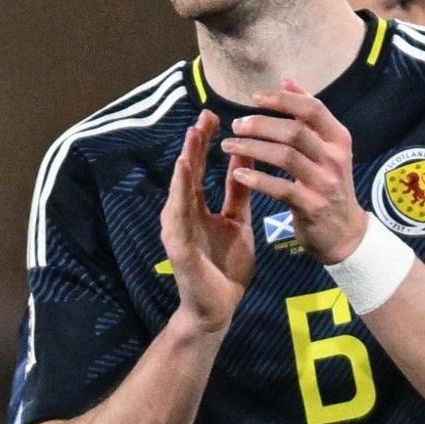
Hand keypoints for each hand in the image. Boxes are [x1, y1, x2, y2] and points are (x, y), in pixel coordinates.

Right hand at [160, 110, 254, 333]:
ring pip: (180, 191)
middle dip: (194, 145)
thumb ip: (238, 191)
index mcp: (197, 207)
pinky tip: (185, 176)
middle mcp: (182, 214)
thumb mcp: (238, 220)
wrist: (219, 306)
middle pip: (187, 174)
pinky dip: (180, 195)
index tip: (214, 116)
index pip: (200, 168)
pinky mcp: (179, 247)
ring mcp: (177, 230)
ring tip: (191, 138)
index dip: (205, 143)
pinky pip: (180, 217)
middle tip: (203, 116)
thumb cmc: (226, 264)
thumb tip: (247, 155)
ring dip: (185, 165)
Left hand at [222, 80, 367, 264]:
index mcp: (339, 139)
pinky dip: (256, 179)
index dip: (282, 99)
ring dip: (252, 148)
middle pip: (295, 130)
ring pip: (284, 156)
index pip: (312, 109)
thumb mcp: (327, 148)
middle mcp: (335, 158)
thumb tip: (287, 81)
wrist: (345, 232)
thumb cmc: (330, 184)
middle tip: (236, 125)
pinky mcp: (311, 206)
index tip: (254, 97)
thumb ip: (309, 116)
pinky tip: (237, 175)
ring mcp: (325, 182)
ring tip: (229, 146)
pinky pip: (280, 188)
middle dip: (261, 124)